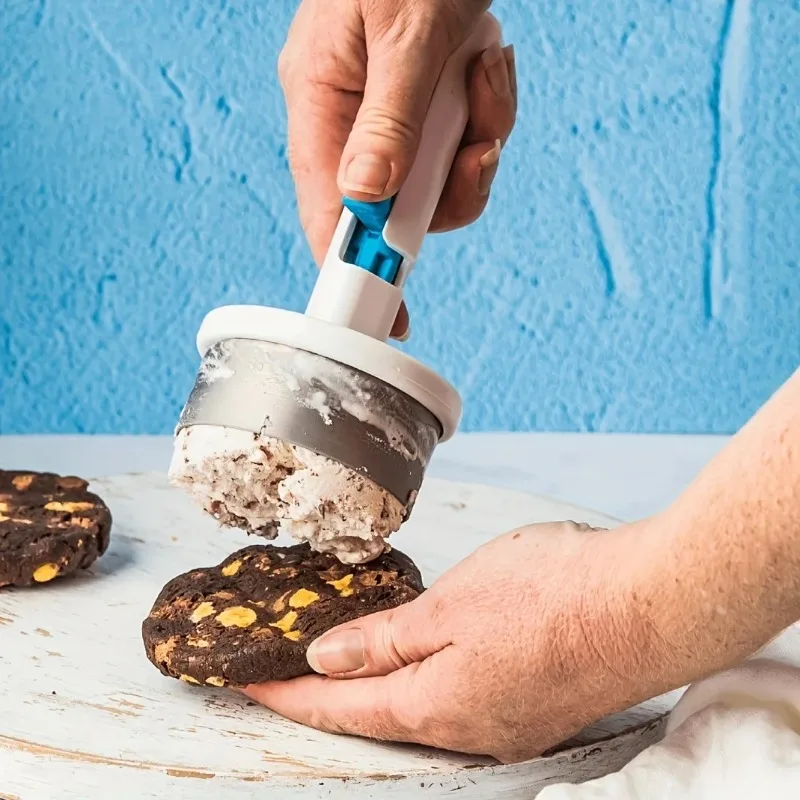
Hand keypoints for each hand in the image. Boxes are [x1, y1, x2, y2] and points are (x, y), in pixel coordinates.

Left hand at [242, 521, 662, 761]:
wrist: (650, 604)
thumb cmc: (556, 595)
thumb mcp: (452, 604)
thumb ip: (385, 638)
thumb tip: (328, 659)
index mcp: (436, 704)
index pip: (340, 708)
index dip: (289, 695)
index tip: (252, 685)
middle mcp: (467, 729)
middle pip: (376, 715)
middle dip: (328, 694)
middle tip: (289, 667)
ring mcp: (504, 723)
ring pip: (417, 707)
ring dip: (376, 684)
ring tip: (344, 657)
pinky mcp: (531, 704)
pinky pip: (456, 698)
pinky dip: (422, 677)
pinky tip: (420, 654)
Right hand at [278, 0, 516, 338]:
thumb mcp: (406, 34)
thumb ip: (389, 121)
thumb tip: (369, 201)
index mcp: (319, 98)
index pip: (326, 209)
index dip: (353, 270)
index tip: (388, 318)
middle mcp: (351, 115)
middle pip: (394, 205)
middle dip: (448, 189)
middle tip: (476, 153)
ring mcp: (394, 114)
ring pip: (440, 179)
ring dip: (478, 141)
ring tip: (482, 73)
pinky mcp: (432, 106)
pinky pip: (466, 142)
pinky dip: (490, 113)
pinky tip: (488, 61)